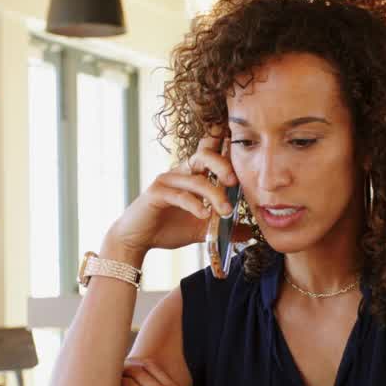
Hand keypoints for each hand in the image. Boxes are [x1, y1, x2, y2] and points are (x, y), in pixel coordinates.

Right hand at [104, 129, 246, 261]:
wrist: (137, 240)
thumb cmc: (168, 229)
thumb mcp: (202, 229)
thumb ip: (223, 228)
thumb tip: (248, 232)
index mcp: (192, 174)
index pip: (210, 154)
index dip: (224, 145)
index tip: (242, 146)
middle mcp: (180, 172)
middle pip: (203, 156)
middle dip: (222, 165)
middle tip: (235, 182)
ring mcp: (166, 181)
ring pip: (195, 180)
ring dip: (214, 195)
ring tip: (227, 212)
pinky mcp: (156, 193)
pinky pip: (179, 195)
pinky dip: (194, 205)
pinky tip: (204, 216)